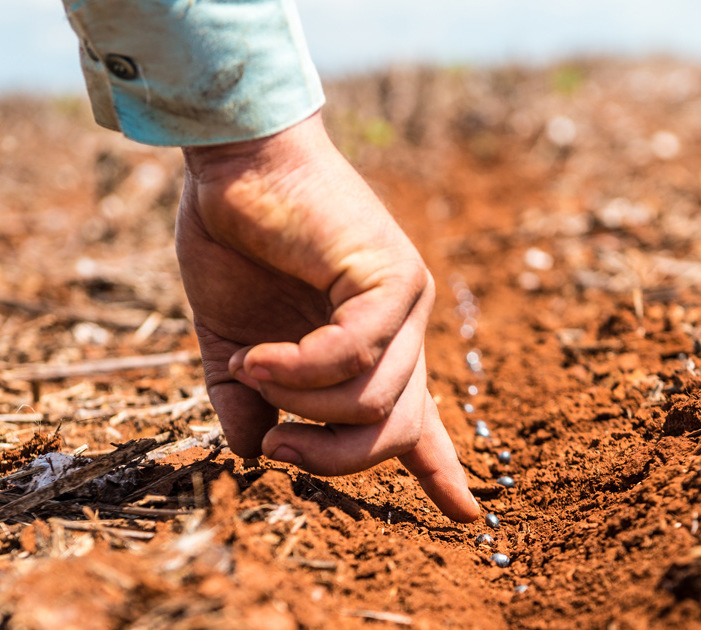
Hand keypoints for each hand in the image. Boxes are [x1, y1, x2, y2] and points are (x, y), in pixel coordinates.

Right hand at [175, 112, 478, 522]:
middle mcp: (400, 333)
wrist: (236, 166)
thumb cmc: (236, 244)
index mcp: (371, 352)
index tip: (467, 517)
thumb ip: (249, 401)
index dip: (440, 473)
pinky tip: (256, 355)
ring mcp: (406, 304)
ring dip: (303, 404)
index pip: (418, 422)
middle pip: (395, 431)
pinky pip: (357, 352)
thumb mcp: (233, 343)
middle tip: (279, 450)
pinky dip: (299, 368)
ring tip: (252, 370)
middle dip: (333, 460)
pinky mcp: (396, 276)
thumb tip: (254, 453)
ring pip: (375, 400)